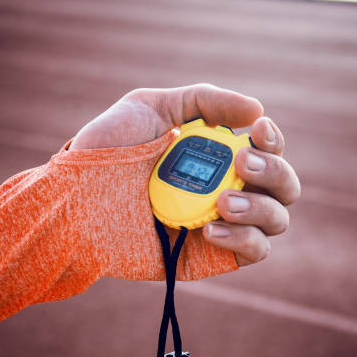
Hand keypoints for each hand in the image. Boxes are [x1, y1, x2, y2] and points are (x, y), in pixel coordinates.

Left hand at [70, 84, 299, 266]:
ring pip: (277, 219)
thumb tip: (259, 109)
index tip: (258, 130)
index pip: (268, 148)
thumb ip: (206, 100)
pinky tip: (209, 229)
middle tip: (241, 165)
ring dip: (261, 207)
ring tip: (223, 202)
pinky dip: (244, 238)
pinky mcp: (212, 256)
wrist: (73, 202)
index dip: (273, 140)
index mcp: (220, 154)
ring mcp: (225, 223)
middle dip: (273, 172)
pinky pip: (255, 251)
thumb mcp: (152, 107)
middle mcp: (229, 187)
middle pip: (284, 185)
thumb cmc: (108, 151)